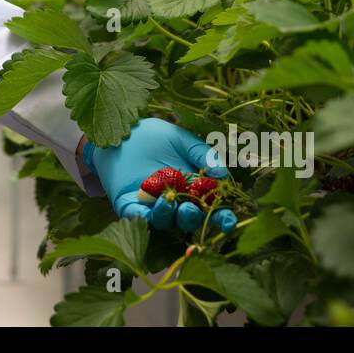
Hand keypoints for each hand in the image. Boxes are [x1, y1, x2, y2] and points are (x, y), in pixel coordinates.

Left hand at [83, 118, 237, 233]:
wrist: (125, 131)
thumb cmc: (157, 136)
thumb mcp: (182, 140)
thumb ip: (203, 154)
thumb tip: (222, 174)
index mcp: (193, 189)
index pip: (211, 208)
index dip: (221, 217)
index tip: (229, 221)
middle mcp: (175, 202)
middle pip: (188, 218)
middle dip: (192, 217)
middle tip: (191, 208)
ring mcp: (152, 205)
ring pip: (164, 220)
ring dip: (168, 216)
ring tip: (168, 203)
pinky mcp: (130, 205)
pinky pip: (138, 216)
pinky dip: (144, 216)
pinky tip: (148, 211)